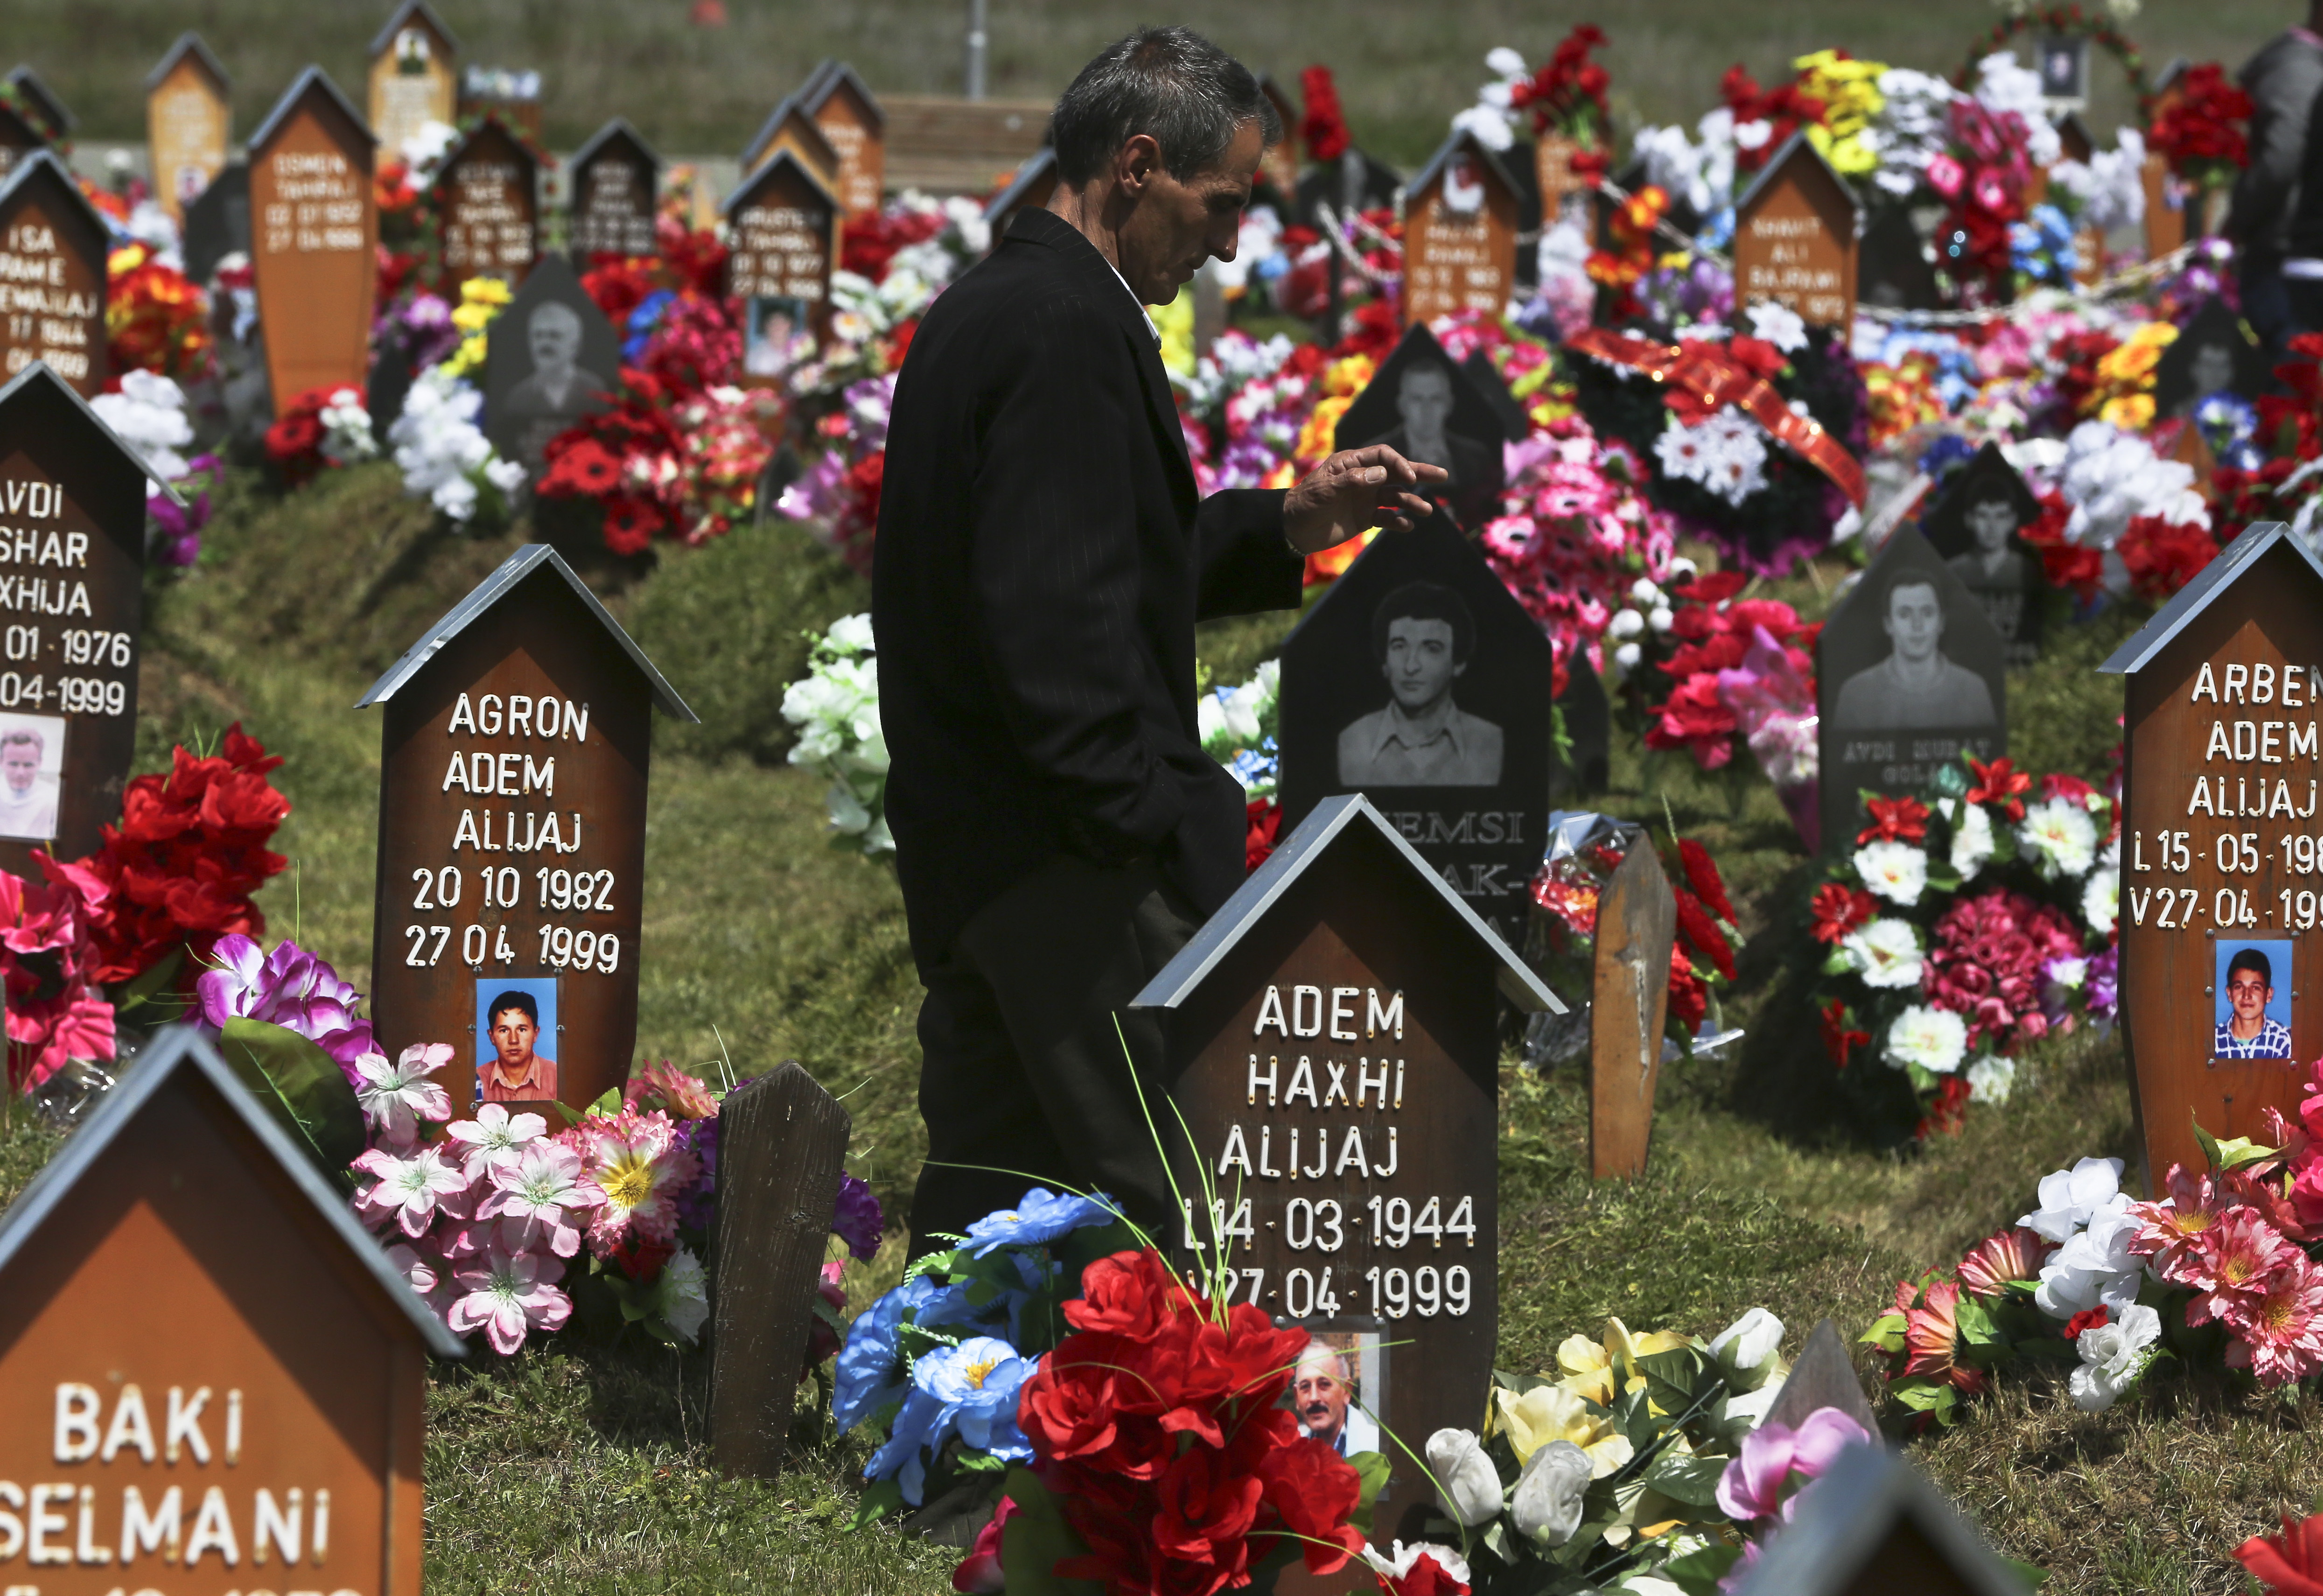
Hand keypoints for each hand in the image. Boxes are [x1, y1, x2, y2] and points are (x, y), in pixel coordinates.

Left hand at [1282, 445, 1448, 555]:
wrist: (1293, 529)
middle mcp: (1363, 478)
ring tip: (1427, 511)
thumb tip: (1382, 474)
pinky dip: (1397, 522)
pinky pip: (1386, 518)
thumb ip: (1353, 480)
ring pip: (1395, 497)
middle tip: (1443, 476)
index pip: (1384, 457)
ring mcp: (1365, 498)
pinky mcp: (1364, 518)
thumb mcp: (1326, 489)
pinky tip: (1407, 526)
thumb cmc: (1305, 502)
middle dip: (1419, 474)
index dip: (1399, 464)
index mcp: (1352, 463)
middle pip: (1396, 473)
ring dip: (1411, 502)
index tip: (1409, 477)